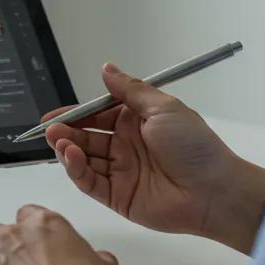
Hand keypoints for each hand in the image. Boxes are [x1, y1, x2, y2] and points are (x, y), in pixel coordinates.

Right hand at [44, 63, 264, 253]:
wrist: (213, 190)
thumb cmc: (194, 146)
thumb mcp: (163, 107)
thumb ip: (129, 90)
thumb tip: (107, 68)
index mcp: (135, 122)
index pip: (97, 115)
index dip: (75, 115)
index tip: (55, 115)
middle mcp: (125, 146)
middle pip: (85, 137)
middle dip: (66, 132)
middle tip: (51, 129)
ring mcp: (120, 172)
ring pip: (84, 159)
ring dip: (68, 150)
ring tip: (59, 140)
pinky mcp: (117, 196)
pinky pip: (89, 182)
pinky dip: (76, 170)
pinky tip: (72, 157)